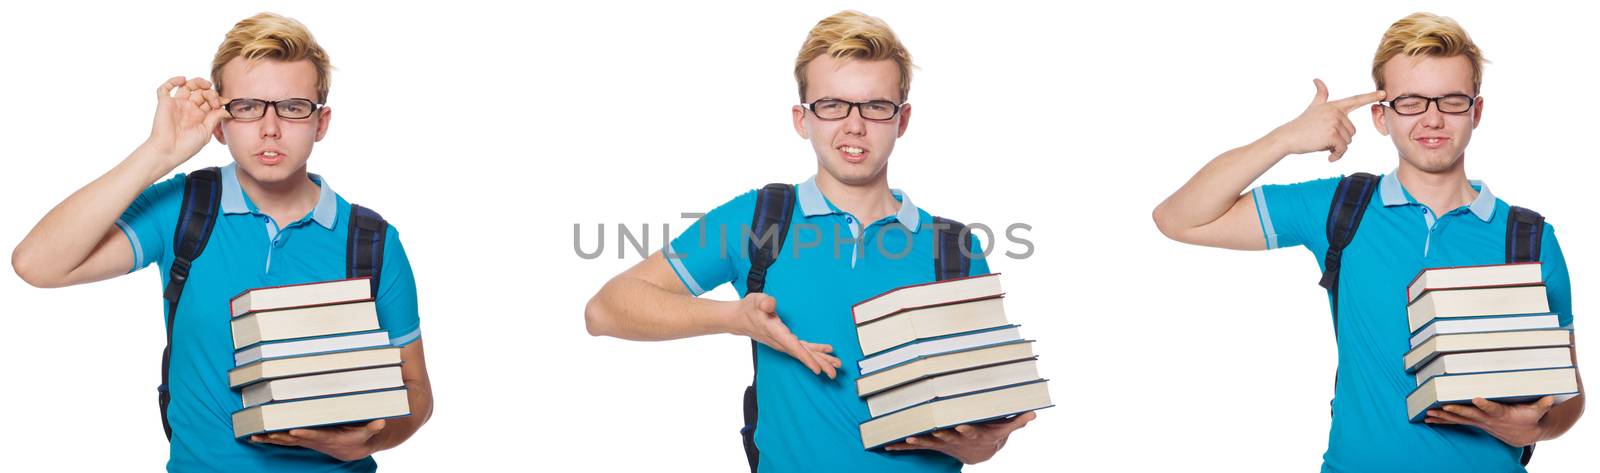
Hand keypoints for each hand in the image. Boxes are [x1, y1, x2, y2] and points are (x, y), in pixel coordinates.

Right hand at [143, 76, 228, 167]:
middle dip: (211, 93)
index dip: (219, 98)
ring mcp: (177, 105)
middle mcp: (188, 108)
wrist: (168, 151)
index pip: (210, 101)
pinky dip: (172, 81)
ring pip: (186, 86)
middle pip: (201, 92)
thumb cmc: (186, 146)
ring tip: (206, 85)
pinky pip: (165, 88)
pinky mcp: (164, 103)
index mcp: (199, 116)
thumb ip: (215, 118)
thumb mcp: (206, 132)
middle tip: (215, 102)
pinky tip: (183, 80)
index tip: (227, 102)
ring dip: (197, 82)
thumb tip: (228, 109)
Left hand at [250, 419, 385, 461]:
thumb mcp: (368, 432)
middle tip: (267, 433)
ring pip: (285, 441)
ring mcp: (306, 441)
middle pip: (295, 439)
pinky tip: (256, 436)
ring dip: (270, 438)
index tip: (294, 431)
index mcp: (329, 438)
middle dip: (281, 437)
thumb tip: (381, 422)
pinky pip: (283, 440)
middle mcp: (315, 440)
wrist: (351, 449)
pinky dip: (269, 438)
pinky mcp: (302, 439)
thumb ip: (373, 427)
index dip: (305, 434)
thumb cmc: (359, 437)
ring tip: (255, 436)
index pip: (315, 435)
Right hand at [726, 293, 840, 378]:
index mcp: (775, 332)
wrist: (739, 319)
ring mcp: (783, 343)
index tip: (817, 369)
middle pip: (802, 355)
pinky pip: (802, 349)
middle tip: (834, 373)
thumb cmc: (749, 308)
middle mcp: (780, 341)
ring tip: (836, 367)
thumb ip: (764, 302)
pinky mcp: (785, 341)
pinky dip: (815, 352)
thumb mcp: (756, 300)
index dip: (806, 358)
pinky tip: (827, 352)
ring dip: (820, 360)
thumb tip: (770, 304)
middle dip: (818, 364)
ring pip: (804, 354)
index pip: (793, 347)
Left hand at [883, 411, 1035, 463]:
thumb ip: (1017, 421)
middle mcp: (957, 438)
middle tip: (928, 432)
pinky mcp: (933, 443)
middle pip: (946, 436)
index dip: (966, 429)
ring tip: (907, 438)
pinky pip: (916, 446)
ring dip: (918, 440)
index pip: (970, 431)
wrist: (977, 452)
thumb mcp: (1005, 427)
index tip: (961, 426)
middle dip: (938, 434)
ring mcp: (943, 442)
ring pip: (929, 442)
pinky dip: (902, 445)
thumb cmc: (990, 433)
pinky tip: (888, 444)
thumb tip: (1033, 414)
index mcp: (973, 433)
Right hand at [1264, 79, 1384, 161]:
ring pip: (1348, 141)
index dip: (1371, 96)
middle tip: (1323, 138)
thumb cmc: (1301, 124)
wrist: (1287, 137)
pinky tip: (1329, 157)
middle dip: (1340, 139)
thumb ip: (1320, 94)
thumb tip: (1317, 79)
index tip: (1384, 94)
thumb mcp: (1313, 107)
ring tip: (1322, 143)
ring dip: (1337, 147)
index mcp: (1334, 106)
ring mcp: (1334, 123)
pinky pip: (1343, 149)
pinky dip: (1336, 156)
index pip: (1356, 100)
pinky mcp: (1332, 135)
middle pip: (1352, 131)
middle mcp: (1336, 112)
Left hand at [1424, 396, 1554, 446]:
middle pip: (1470, 414)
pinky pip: (1456, 422)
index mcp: (1502, 414)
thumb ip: (1542, 404)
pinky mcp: (1475, 422)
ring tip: (1428, 414)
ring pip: (1459, 419)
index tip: (1477, 398)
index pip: (1493, 409)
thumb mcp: (1538, 411)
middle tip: (1443, 406)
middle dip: (1457, 410)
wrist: (1523, 434)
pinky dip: (1442, 421)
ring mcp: (1480, 422)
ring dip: (1443, 417)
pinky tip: (1429, 419)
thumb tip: (1551, 397)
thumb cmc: (1530, 418)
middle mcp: (1488, 419)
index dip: (1485, 405)